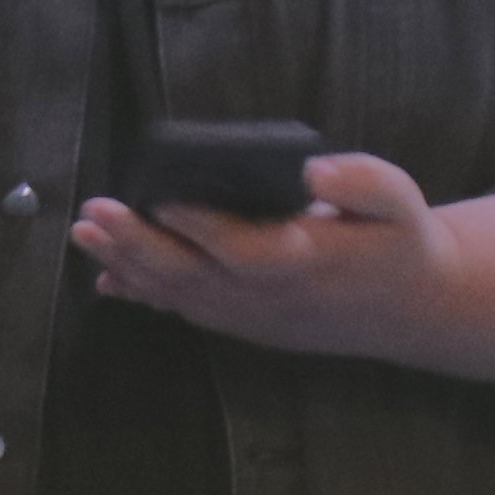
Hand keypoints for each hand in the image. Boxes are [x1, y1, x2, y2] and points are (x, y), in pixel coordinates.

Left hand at [67, 156, 494, 390]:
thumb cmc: (398, 241)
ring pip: (181, 297)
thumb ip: (363, 182)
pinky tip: (106, 277)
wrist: (409, 308)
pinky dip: (144, 295)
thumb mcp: (401, 201)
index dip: (204, 230)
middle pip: (195, 278)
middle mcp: (272, 299)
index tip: (163, 202)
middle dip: (140, 246)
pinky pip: (186, 312)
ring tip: (85, 234)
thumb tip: (315, 172)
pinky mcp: (243, 323)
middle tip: (96, 213)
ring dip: (128, 266)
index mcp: (310, 264)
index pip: (247, 251)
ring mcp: (253, 317)